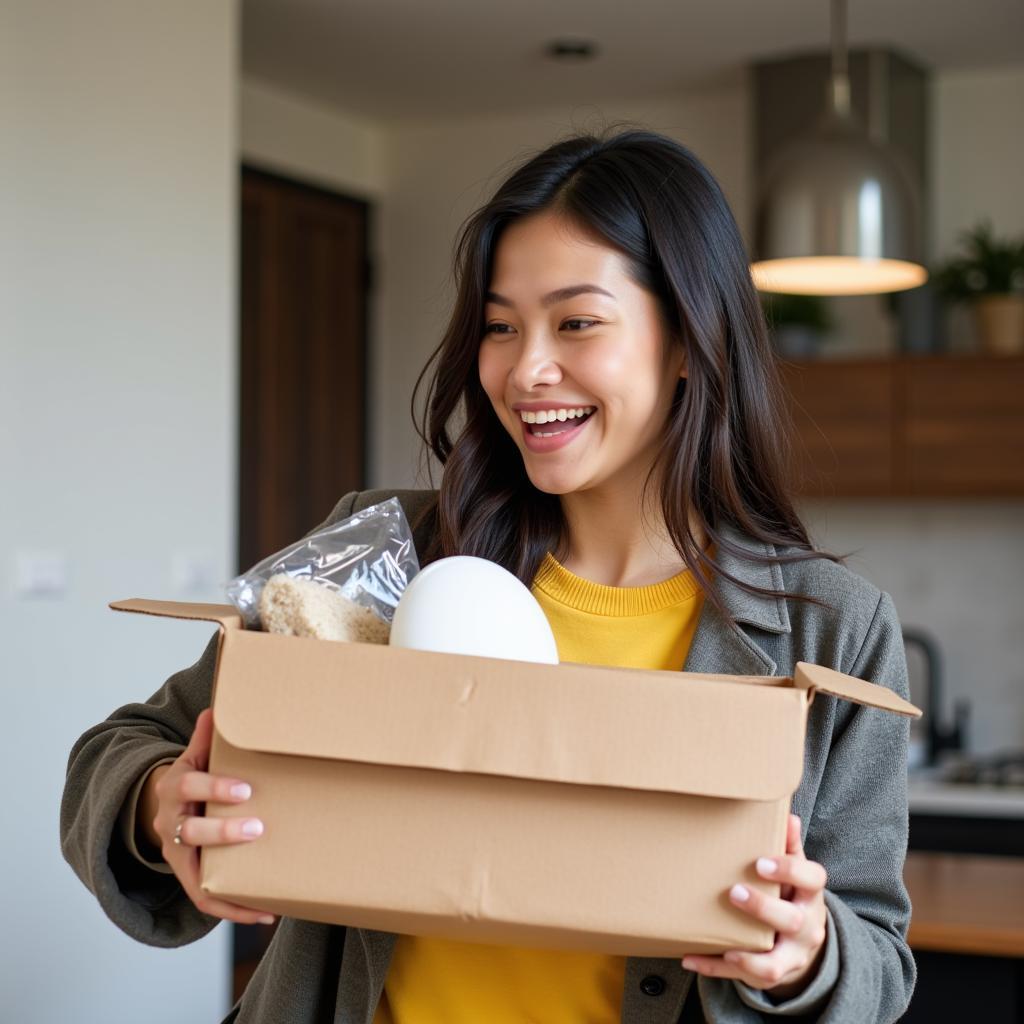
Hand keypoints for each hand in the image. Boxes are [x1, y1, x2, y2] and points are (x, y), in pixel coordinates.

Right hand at [146, 707, 276, 925]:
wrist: (164, 805)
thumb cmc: (194, 776)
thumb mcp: (196, 755)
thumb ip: (207, 738)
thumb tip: (216, 708)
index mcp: (173, 787)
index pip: (186, 786)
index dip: (214, 788)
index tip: (245, 789)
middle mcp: (169, 822)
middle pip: (188, 831)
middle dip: (222, 831)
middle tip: (257, 827)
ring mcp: (175, 852)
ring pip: (194, 870)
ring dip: (229, 881)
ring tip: (264, 886)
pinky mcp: (186, 875)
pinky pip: (205, 898)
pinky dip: (234, 909)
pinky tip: (266, 914)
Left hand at [680, 814, 827, 1000]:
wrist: (802, 941)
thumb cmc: (790, 892)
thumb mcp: (793, 870)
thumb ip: (788, 845)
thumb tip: (788, 814)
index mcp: (810, 894)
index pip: (812, 880)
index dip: (790, 871)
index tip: (761, 862)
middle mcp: (806, 927)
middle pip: (793, 920)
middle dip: (763, 908)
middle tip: (734, 892)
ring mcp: (791, 955)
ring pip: (775, 963)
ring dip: (747, 956)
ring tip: (725, 945)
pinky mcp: (770, 973)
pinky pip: (743, 977)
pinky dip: (715, 968)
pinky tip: (690, 958)